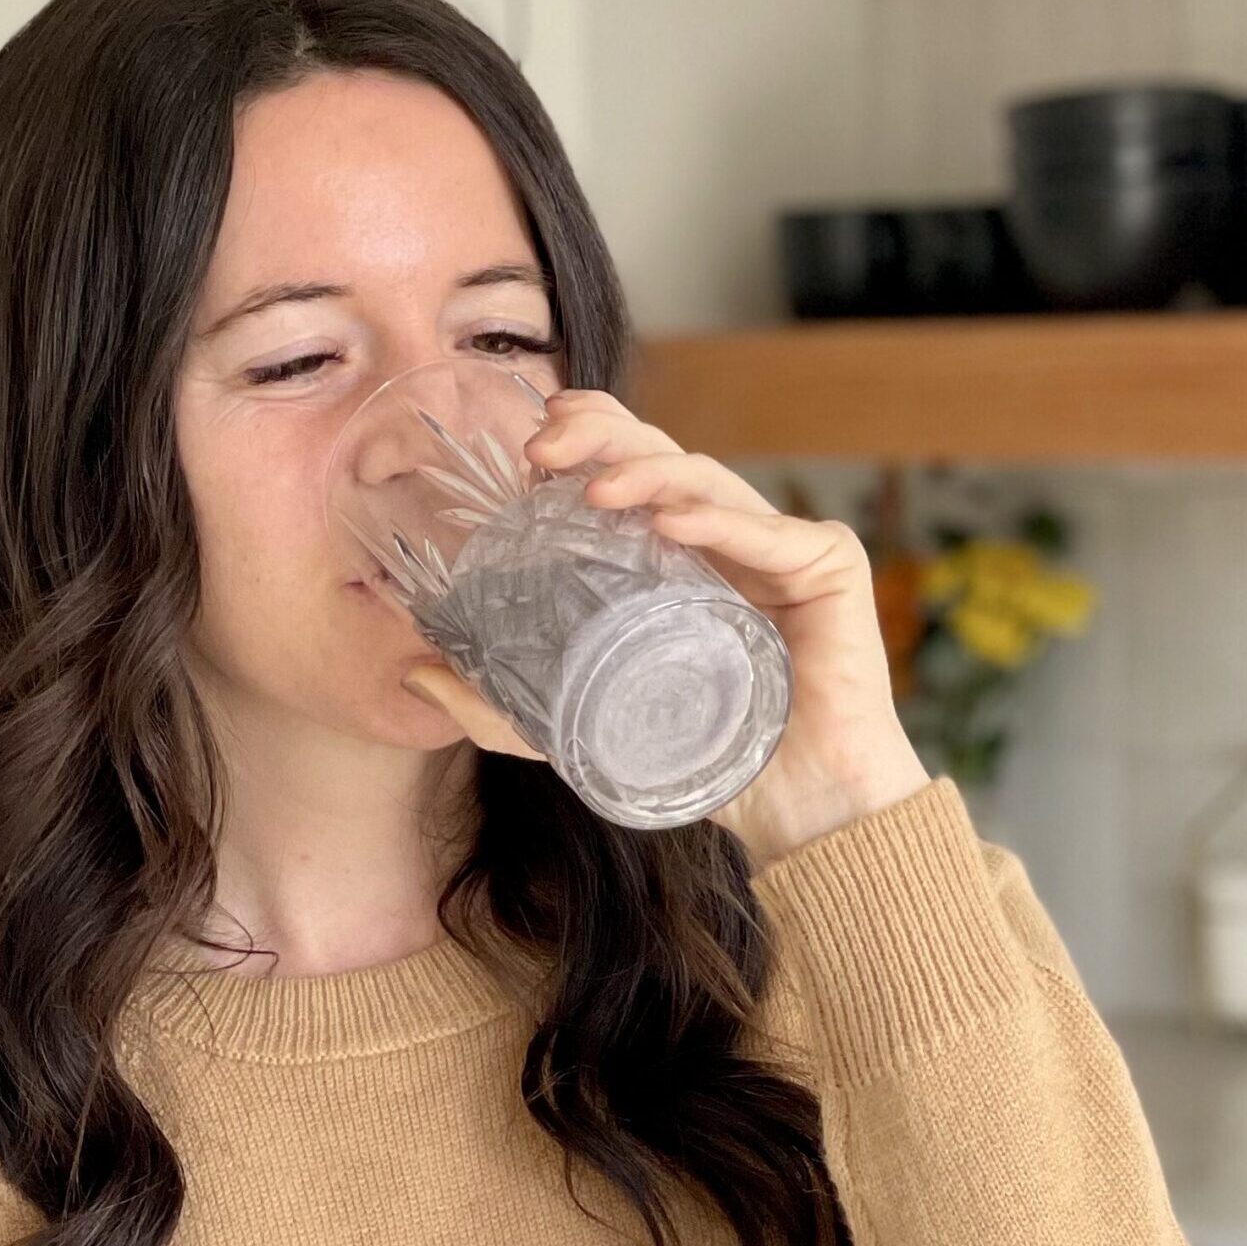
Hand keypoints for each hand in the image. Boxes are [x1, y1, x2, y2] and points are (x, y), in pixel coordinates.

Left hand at [401, 388, 929, 866]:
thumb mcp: (579, 727)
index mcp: (679, 554)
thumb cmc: (704, 758)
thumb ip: (503, 704)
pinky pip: (774, 534)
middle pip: (665, 458)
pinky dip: (723, 523)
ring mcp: (784, 545)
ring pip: (711, 483)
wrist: (799, 809)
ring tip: (596, 488)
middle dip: (604, 436)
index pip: (632, 469)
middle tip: (545, 447)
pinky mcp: (832, 566)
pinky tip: (675, 524)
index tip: (531, 445)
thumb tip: (414, 671)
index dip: (589, 437)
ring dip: (650, 475)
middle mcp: (730, 536)